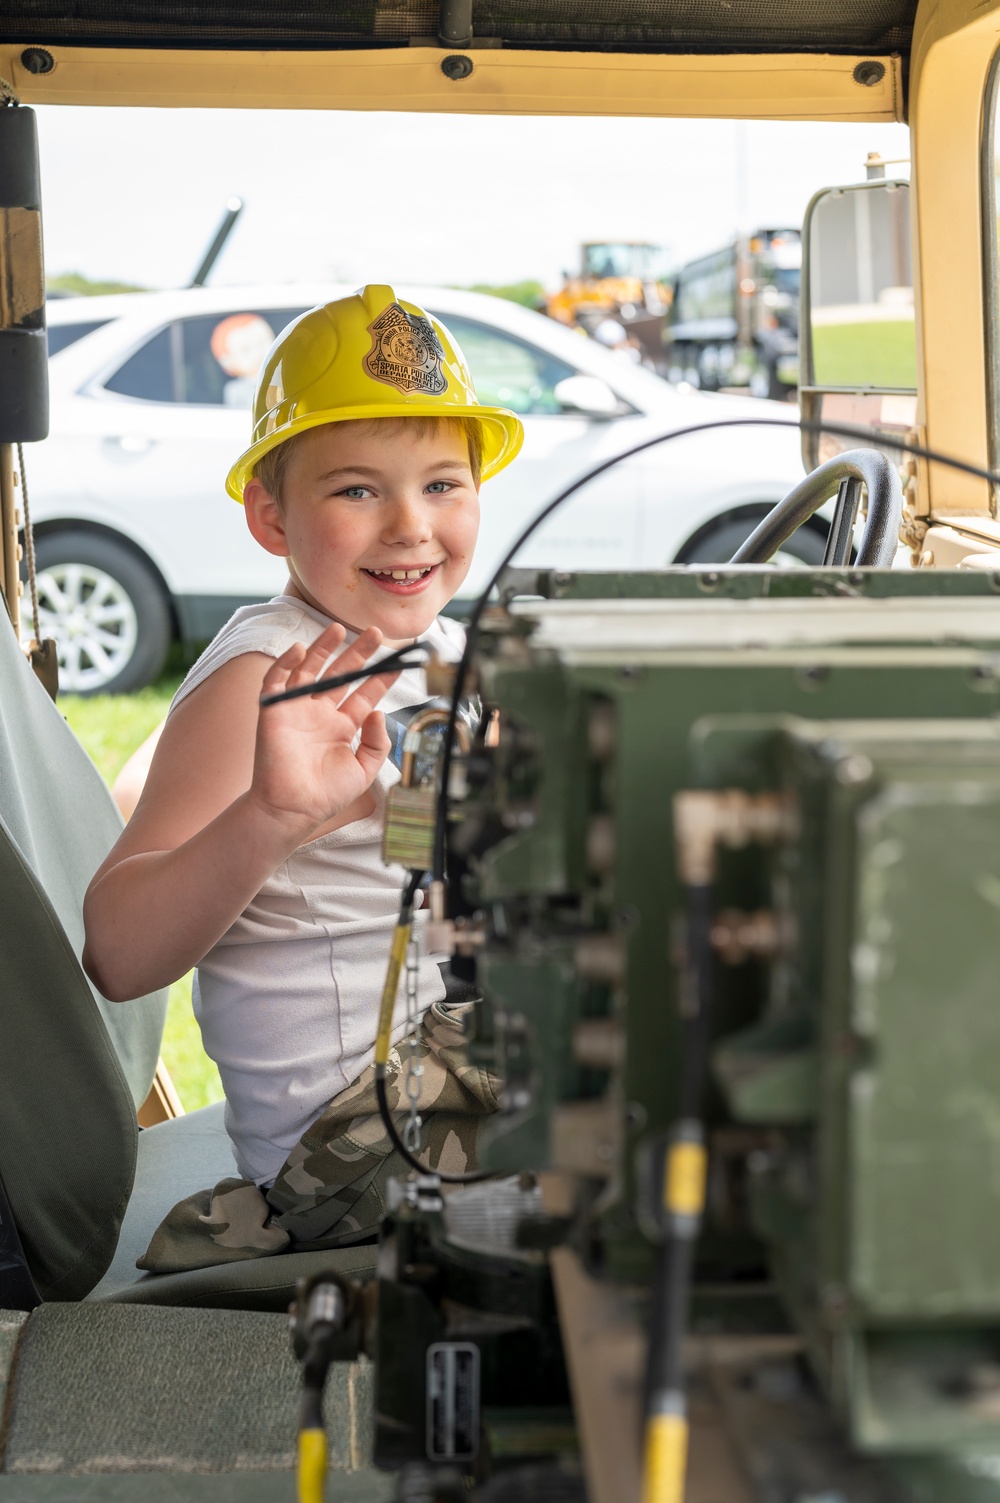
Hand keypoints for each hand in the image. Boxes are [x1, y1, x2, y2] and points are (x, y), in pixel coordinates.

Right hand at [249, 623, 398, 835]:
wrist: (292, 809)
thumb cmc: (326, 795)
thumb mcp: (364, 770)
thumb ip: (377, 742)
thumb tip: (379, 712)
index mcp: (342, 727)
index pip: (364, 694)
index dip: (380, 677)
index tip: (398, 662)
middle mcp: (321, 714)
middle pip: (341, 675)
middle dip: (358, 653)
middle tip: (376, 634)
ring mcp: (297, 710)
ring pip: (310, 670)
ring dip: (322, 648)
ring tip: (338, 628)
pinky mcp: (273, 712)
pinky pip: (277, 681)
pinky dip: (285, 664)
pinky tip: (299, 649)